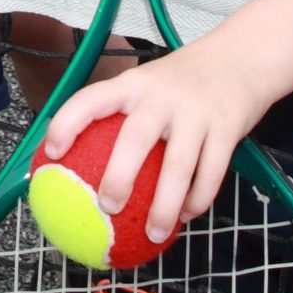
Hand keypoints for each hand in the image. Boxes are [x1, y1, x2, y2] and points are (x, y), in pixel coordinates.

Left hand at [36, 44, 269, 243]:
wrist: (241, 58)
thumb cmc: (182, 81)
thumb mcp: (147, 82)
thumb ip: (120, 112)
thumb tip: (76, 160)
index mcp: (134, 84)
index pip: (92, 99)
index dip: (67, 123)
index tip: (51, 154)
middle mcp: (162, 95)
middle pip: (136, 139)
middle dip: (119, 177)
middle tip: (106, 207)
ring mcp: (196, 112)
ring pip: (179, 166)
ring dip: (165, 206)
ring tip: (153, 234)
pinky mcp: (226, 128)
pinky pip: (211, 173)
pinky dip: (198, 199)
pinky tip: (187, 216)